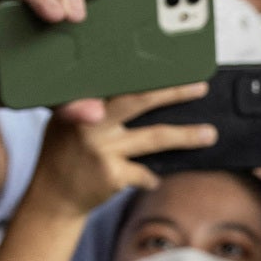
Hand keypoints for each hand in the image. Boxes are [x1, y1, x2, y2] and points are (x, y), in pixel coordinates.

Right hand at [27, 83, 217, 217]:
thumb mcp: (69, 120)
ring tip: (209, 134)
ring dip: (185, 136)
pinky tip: (152, 179)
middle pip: (140, 100)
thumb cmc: (64, 154)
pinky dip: (150, 177)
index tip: (172, 63)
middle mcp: (91, 121)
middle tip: (200, 87)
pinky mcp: (112, 175)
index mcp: (81, 101)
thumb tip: (137, 88)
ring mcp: (102, 148)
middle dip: (174, 92)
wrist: (52, 197)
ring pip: (154, 137)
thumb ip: (93, 104)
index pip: (118, 79)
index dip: (146, 70)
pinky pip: (144, 173)